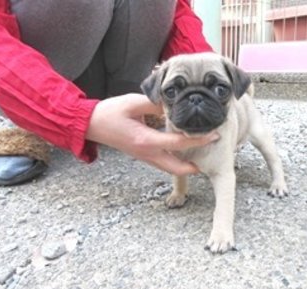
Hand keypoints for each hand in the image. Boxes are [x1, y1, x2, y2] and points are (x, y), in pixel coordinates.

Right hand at [85, 94, 218, 174]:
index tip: (215, 135)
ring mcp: (145, 157)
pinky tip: (185, 150)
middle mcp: (147, 154)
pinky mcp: (143, 156)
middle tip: (212, 155)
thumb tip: (175, 103)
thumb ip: (156, 103)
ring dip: (187, 165)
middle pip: (178, 168)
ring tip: (202, 153)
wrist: (91, 125)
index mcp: (146, 140)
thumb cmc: (110, 113)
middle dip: (196, 166)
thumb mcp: (133, 102)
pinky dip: (177, 160)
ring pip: (171, 168)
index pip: (179, 143)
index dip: (199, 140)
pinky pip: (164, 163)